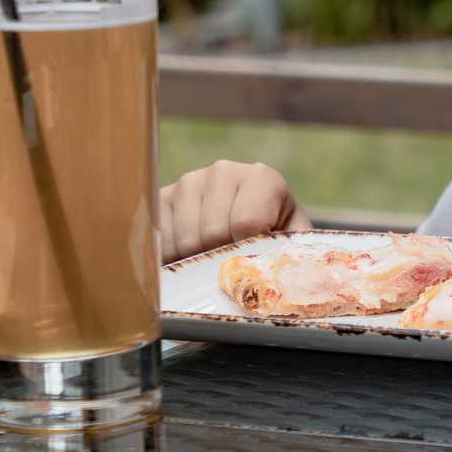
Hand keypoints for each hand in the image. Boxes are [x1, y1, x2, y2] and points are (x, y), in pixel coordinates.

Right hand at [158, 160, 309, 260]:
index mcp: (262, 178)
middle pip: (213, 233)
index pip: (246, 223)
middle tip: (232, 260)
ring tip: (214, 256)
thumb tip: (277, 281)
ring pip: (186, 239)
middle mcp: (224, 171)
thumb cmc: (274, 237)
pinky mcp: (162, 197)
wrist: (250, 225)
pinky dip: (174, 257)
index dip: (247, 252)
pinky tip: (191, 253)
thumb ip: (290, 255)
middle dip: (222, 257)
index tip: (253, 257)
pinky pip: (161, 239)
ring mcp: (190, 181)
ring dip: (198, 259)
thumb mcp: (291, 243)